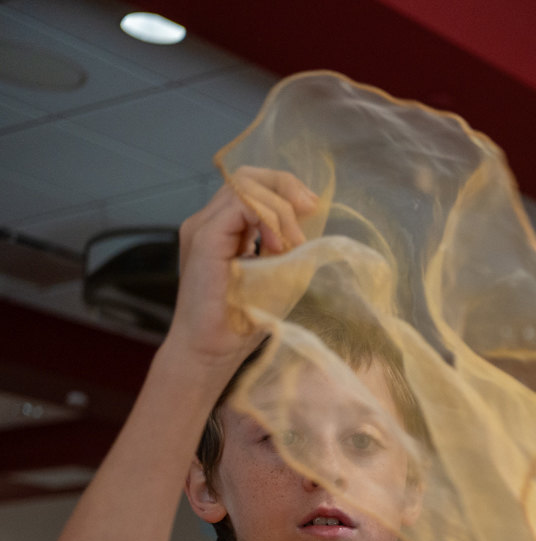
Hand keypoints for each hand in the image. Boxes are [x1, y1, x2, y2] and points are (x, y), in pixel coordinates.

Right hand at [163, 168, 318, 367]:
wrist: (211, 351)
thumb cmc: (244, 320)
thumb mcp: (278, 275)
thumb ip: (288, 247)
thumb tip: (315, 226)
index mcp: (223, 228)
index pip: (252, 184)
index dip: (285, 188)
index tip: (312, 208)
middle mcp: (208, 221)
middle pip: (248, 176)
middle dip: (286, 187)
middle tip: (310, 209)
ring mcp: (202, 227)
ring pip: (245, 185)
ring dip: (280, 210)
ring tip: (291, 244)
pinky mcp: (204, 238)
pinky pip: (239, 204)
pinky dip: (267, 218)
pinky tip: (278, 246)